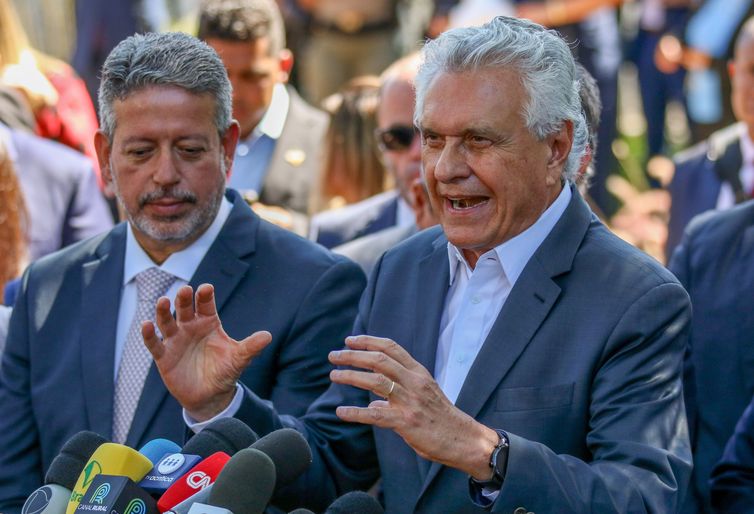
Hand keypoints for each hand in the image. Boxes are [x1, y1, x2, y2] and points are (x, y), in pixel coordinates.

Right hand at [142, 284, 272, 420]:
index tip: (206, 288)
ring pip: (166, 322)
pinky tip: (146, 325)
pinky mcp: (164, 356)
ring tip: (163, 301)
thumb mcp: (238, 359)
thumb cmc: (224, 371)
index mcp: (208, 322)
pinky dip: (148, 335)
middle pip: (184, 309)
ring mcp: (175, 340)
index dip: (205, 296)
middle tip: (185, 290)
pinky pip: (154, 343)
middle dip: (183, 299)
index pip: (205, 304)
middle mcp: (190, 327)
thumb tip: (268, 336)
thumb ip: (250, 347)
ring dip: (163, 312)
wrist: (211, 396)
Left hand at [329, 335, 498, 479]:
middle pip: (379, 360)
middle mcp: (414, 382)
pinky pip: (375, 415)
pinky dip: (355, 412)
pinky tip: (341, 411)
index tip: (349, 340)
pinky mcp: (406, 422)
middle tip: (333, 355)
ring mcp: (410, 401)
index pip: (391, 348)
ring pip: (375, 382)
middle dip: (353, 355)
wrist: (464, 439)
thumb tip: (374, 404)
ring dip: (350, 376)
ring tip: (333, 375)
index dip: (368, 341)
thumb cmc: (442, 418)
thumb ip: (399, 393)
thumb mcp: (424, 396)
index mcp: (419, 372)